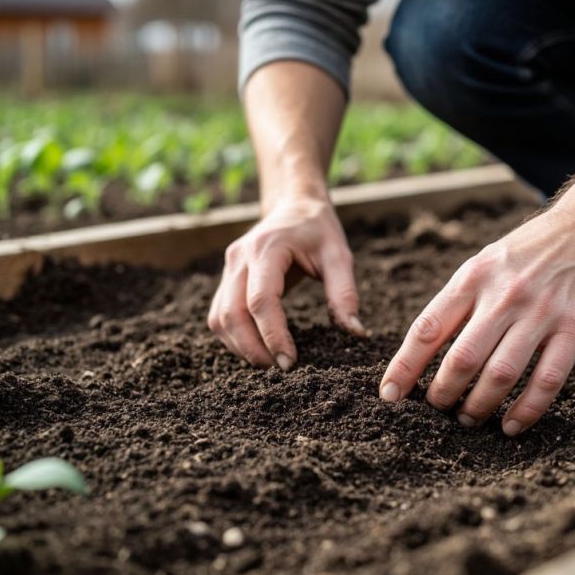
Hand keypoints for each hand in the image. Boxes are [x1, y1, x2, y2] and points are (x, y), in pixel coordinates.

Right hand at [208, 196, 366, 369]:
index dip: (272, 335)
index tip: (289, 362)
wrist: (294, 205)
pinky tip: (256, 348)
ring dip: (239, 346)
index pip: (261, 300)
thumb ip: (345, 293)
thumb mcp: (339, 255)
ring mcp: (228, 267)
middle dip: (252, 348)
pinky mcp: (226, 278)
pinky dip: (233, 336)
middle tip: (278, 369)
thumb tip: (355, 332)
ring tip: (268, 363)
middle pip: (232, 313)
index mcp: (267, 249)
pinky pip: (219, 314)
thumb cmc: (319, 230)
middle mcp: (240, 257)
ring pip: (219, 317)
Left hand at [379, 206, 574, 435]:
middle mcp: (503, 295)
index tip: (389, 395)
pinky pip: (547, 379)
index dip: (404, 367)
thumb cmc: (528, 252)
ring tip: (468, 419)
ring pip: (500, 374)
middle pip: (461, 358)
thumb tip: (421, 350)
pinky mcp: (574, 329)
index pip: (427, 328)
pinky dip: (526, 409)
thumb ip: (457, 302)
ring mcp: (540, 313)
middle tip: (437, 410)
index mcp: (473, 277)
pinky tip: (512, 425)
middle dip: (442, 394)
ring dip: (479, 406)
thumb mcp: (484, 263)